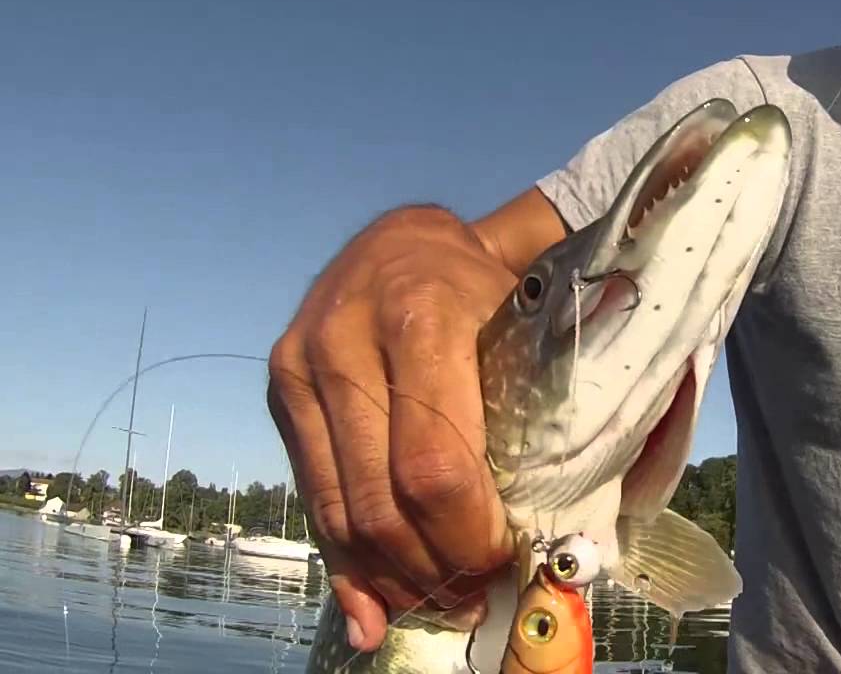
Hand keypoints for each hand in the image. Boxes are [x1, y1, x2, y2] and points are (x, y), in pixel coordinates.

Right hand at [266, 205, 515, 650]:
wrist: (403, 242)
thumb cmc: (481, 288)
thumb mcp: (518, 328)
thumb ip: (526, 411)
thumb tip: (547, 523)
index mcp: (418, 318)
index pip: (435, 462)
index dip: (467, 530)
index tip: (501, 560)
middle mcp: (344, 340)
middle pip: (382, 496)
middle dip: (432, 564)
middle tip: (474, 594)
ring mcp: (300, 365)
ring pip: (341, 507)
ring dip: (391, 575)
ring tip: (439, 603)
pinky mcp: (279, 390)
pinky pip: (313, 496)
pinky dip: (344, 564)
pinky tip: (371, 612)